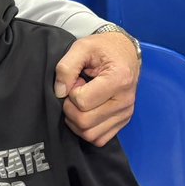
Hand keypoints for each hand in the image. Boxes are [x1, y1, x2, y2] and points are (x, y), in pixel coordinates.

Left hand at [54, 30, 139, 146]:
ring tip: (82, 101)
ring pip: (90, 134)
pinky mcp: (123, 122)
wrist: (124, 53)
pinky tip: (87, 111)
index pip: (82, 102)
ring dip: (76, 121)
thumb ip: (66, 67)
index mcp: (118, 80)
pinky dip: (86, 129)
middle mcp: (125, 100)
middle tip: (76, 91)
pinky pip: (99, 139)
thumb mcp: (82, 46)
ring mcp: (125, 113)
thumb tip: (59, 92)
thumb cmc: (103, 48)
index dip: (71, 92)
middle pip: (84, 122)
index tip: (76, 80)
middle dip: (71, 108)